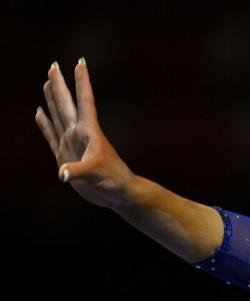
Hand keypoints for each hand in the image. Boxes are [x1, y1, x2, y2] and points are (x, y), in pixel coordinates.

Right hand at [36, 59, 135, 209]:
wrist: (117, 194)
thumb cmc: (112, 181)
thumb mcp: (95, 174)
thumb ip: (78, 172)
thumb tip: (62, 174)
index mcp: (89, 131)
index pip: (85, 100)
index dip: (82, 82)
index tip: (81, 62)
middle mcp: (79, 133)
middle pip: (66, 103)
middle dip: (60, 84)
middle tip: (53, 65)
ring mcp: (71, 143)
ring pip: (58, 115)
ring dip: (51, 99)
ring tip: (47, 82)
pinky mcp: (64, 155)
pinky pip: (50, 135)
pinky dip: (44, 123)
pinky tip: (38, 112)